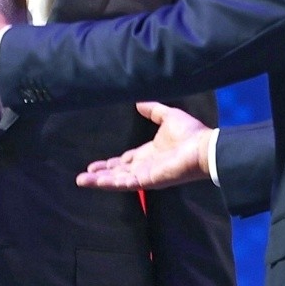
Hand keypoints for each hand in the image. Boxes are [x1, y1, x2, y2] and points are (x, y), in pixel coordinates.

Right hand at [76, 102, 213, 190]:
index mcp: (149, 153)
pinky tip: (97, 182)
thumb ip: (153, 110)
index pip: (125, 161)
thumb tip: (138, 102)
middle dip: (100, 174)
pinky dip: (111, 183)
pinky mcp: (148, 180)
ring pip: (117, 180)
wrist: (203, 147)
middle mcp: (145, 166)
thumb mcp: (167, 116)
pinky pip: (126, 183)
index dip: (110, 163)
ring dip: (100, 181)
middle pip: (117, 172)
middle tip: (82, 176)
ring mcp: (146, 175)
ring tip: (81, 181)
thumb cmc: (190, 133)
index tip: (93, 164)